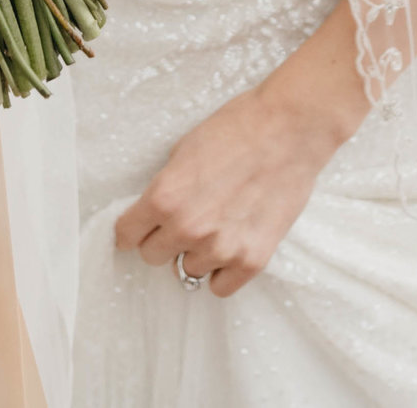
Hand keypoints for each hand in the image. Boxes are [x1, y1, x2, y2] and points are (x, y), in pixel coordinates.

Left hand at [114, 76, 358, 297]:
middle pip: (153, 256)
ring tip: (217, 225)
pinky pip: (220, 287)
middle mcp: (188, 228)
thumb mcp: (184, 150)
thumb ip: (166, 187)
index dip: (132, 229)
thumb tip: (153, 212)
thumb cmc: (237, 129)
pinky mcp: (252, 260)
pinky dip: (221, 272)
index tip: (140, 228)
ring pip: (188, 270)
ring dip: (196, 253)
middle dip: (162, 239)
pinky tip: (230, 248)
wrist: (289, 129)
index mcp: (164, 197)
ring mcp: (221, 247)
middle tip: (183, 221)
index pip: (127, 235)